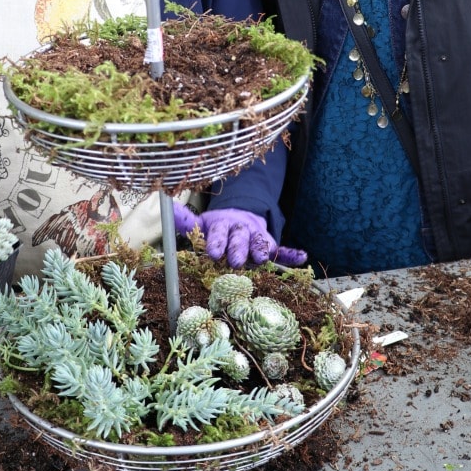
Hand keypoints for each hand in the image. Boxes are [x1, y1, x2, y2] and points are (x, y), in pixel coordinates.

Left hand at [172, 204, 306, 268]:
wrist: (241, 216)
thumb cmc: (217, 227)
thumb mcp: (201, 223)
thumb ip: (185, 220)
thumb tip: (168, 209)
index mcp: (222, 225)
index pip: (219, 233)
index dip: (217, 242)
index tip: (214, 253)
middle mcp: (241, 229)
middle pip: (240, 239)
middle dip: (238, 249)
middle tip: (235, 261)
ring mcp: (257, 236)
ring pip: (260, 243)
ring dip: (261, 249)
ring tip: (262, 257)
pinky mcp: (270, 245)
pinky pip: (282, 250)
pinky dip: (291, 254)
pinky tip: (302, 257)